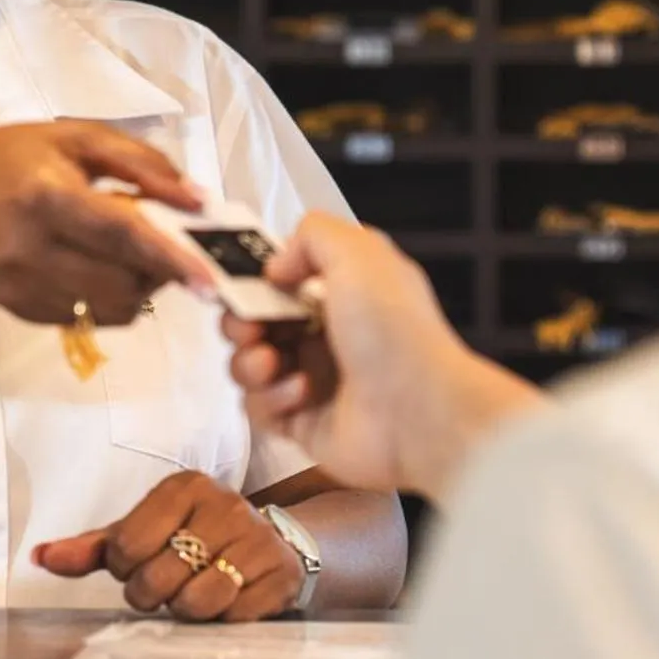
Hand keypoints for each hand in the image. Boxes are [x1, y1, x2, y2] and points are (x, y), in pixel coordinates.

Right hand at [0, 121, 214, 324]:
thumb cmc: (2, 162)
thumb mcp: (67, 138)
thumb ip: (137, 162)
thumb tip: (195, 198)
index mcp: (46, 195)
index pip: (120, 233)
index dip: (170, 256)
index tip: (210, 277)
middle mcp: (33, 250)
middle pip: (124, 279)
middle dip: (162, 266)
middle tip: (170, 239)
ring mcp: (27, 289)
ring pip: (115, 306)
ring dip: (143, 284)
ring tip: (134, 250)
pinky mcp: (28, 313)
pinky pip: (93, 315)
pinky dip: (113, 295)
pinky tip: (99, 263)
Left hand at [32, 471, 303, 622]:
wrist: (272, 543)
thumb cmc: (194, 536)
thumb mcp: (143, 533)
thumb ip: (92, 548)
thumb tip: (39, 557)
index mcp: (184, 487)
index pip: (125, 546)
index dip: (125, 569)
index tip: (140, 563)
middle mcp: (223, 505)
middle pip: (157, 579)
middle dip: (153, 594)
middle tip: (167, 583)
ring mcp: (255, 539)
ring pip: (196, 602)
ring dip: (186, 610)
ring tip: (195, 592)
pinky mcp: (278, 573)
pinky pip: (232, 617)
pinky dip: (222, 619)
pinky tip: (228, 598)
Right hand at [223, 212, 539, 499]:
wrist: (419, 411)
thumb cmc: (391, 327)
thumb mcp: (359, 254)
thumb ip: (311, 235)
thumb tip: (276, 267)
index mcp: (341, 291)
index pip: (280, 280)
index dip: (253, 281)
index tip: (239, 286)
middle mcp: (325, 333)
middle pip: (255, 323)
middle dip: (240, 323)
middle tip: (251, 330)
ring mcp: (312, 380)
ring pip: (249, 366)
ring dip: (250, 362)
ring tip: (272, 364)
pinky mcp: (302, 423)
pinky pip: (260, 408)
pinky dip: (271, 399)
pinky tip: (301, 395)